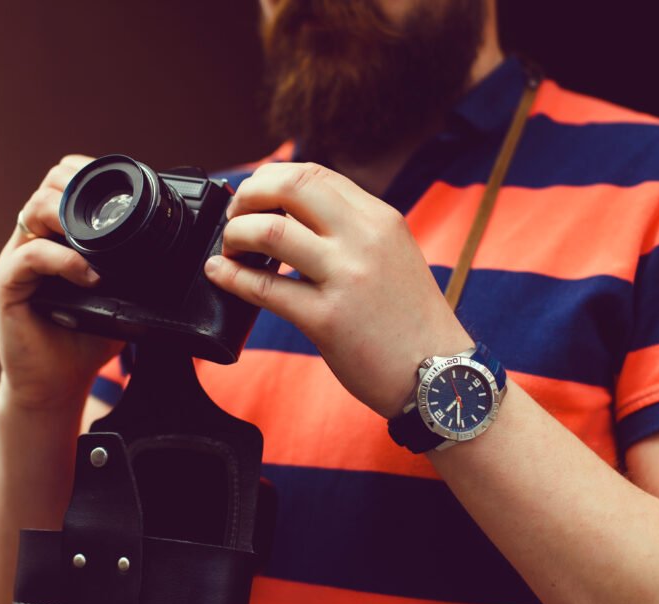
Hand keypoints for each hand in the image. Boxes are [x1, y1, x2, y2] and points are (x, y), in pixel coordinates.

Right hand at [0, 155, 121, 410]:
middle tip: (114, 214)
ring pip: (34, 211)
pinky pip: (32, 257)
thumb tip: (183, 254)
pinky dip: (65, 261)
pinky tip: (91, 276)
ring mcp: (17, 260)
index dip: (90, 174)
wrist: (57, 383)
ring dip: (71, 218)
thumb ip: (138, 270)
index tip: (126, 189)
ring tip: (103, 243)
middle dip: (81, 189)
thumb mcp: (123, 297)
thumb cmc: (87, 339)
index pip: (64, 182)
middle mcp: (33, 240)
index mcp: (57, 235)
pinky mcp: (8, 286)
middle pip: (48, 187)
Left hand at [204, 162, 471, 417]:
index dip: (271, 180)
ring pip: (269, 232)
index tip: (254, 197)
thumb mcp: (393, 255)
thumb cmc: (411, 321)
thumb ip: (352, 231)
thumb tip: (295, 215)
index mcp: (380, 219)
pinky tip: (219, 274)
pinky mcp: (327, 319)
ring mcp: (346, 277)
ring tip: (231, 249)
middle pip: (289, 187)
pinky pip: (264, 289)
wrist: (439, 375)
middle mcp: (364, 239)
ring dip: (236, 235)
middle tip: (235, 217)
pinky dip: (231, 277)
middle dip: (248, 196)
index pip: (313, 174)